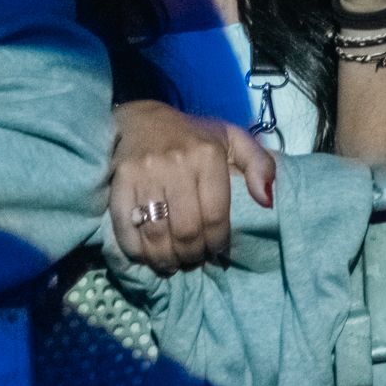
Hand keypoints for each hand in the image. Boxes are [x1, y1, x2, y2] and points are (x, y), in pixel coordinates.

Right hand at [110, 100, 274, 273]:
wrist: (143, 121)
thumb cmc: (195, 136)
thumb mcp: (235, 139)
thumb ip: (260, 165)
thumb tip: (267, 200)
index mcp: (208, 155)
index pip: (216, 214)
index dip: (218, 241)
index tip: (218, 250)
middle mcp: (175, 163)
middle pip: (186, 229)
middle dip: (193, 254)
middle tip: (195, 260)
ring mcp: (144, 174)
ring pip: (156, 233)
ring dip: (166, 259)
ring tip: (174, 264)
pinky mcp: (118, 183)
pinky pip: (125, 229)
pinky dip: (136, 251)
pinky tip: (147, 257)